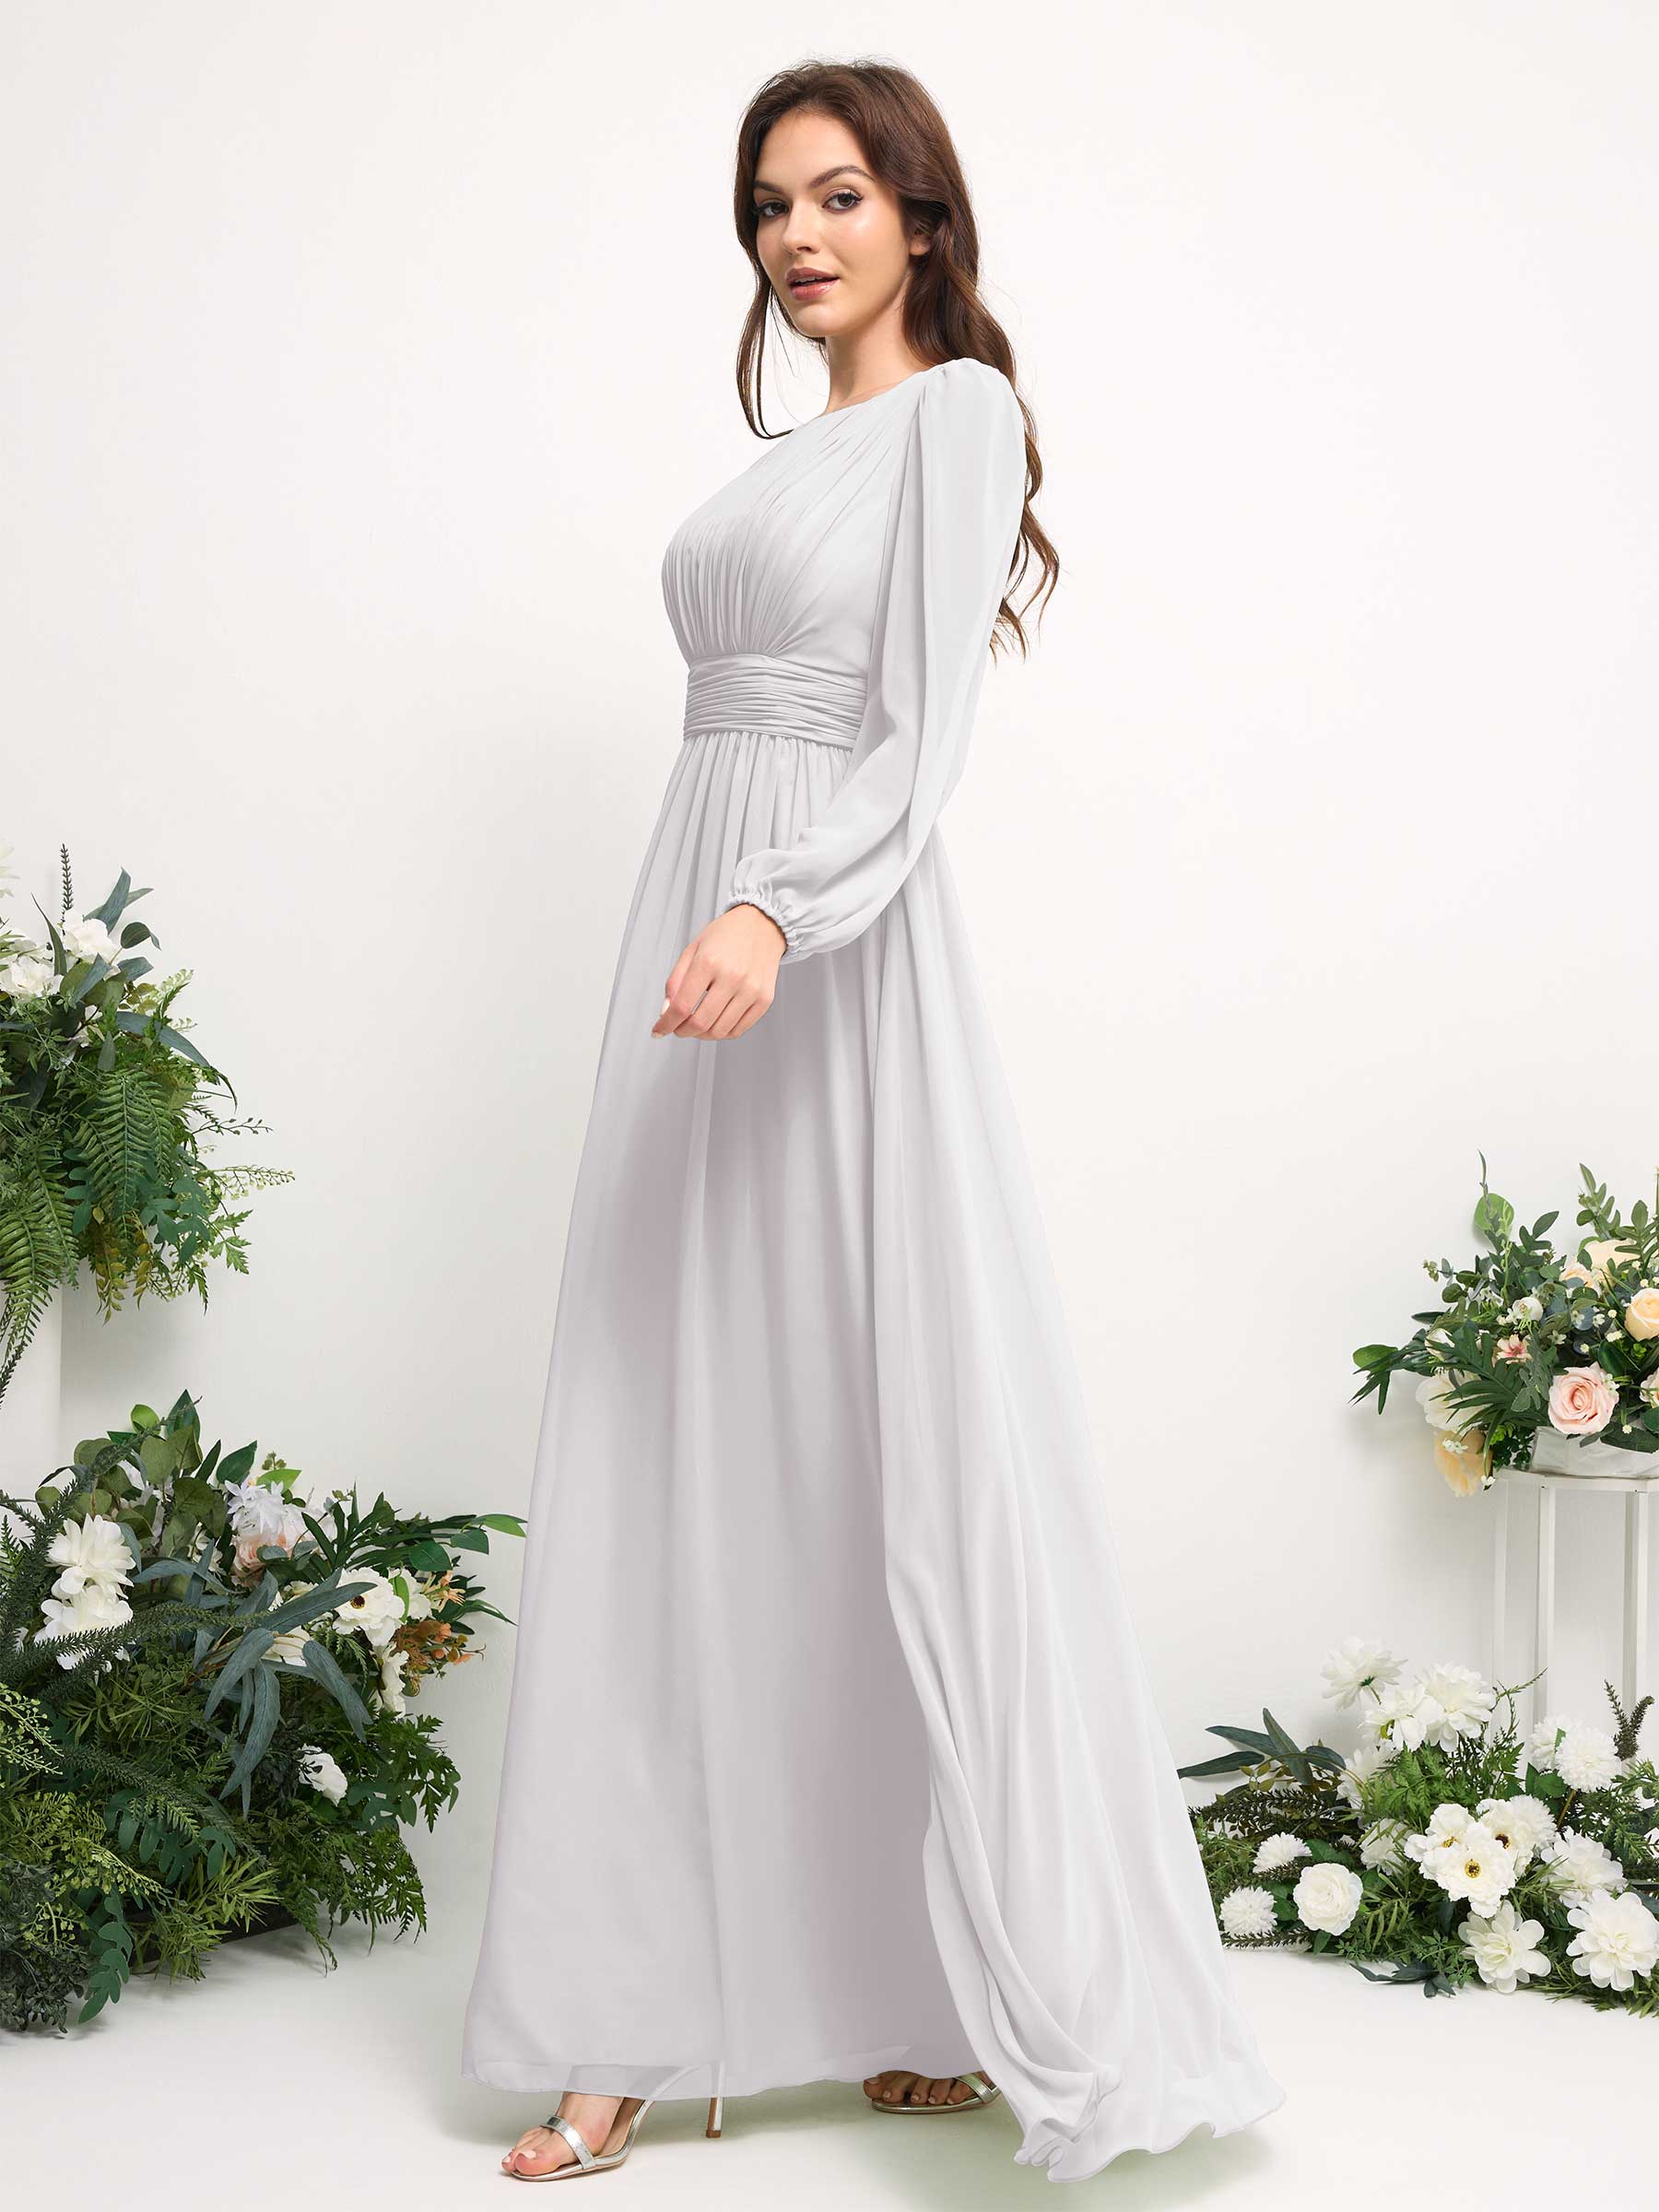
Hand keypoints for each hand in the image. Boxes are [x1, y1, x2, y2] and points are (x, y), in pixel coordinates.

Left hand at [652, 902, 786, 1041]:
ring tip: (696, 1025)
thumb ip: (675, 981)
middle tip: (677, 1028)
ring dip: (701, 1035)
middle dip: (682, 1031)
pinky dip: (722, 1033)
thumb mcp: (692, 949)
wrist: (761, 926)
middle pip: (700, 1023)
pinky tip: (715, 1023)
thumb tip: (666, 1012)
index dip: (666, 1024)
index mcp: (709, 961)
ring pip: (719, 1031)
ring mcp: (751, 990)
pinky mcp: (764, 999)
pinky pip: (738, 1030)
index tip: (659, 1030)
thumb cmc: (726, 936)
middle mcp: (732, 977)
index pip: (682, 1006)